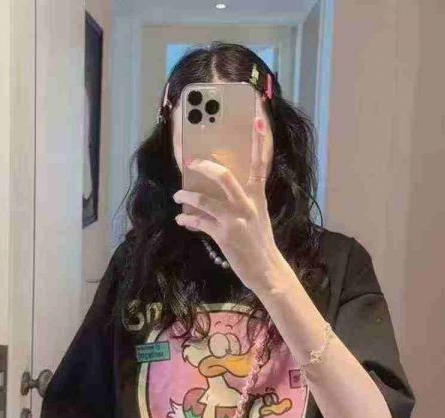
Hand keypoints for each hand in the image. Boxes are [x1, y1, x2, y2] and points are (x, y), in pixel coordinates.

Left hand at [173, 116, 280, 295]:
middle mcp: (247, 205)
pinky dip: (187, 219)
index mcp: (257, 197)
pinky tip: (181, 219)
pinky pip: (199, 222)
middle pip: (224, 177)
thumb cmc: (259, 242)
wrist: (266, 269)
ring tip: (178, 194)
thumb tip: (218, 191)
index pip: (260, 164)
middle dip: (204, 167)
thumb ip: (243, 201)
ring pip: (205, 200)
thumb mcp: (258, 216)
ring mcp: (235, 220)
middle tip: (190, 162)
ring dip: (187, 195)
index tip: (258, 119)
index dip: (259, 142)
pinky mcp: (224, 236)